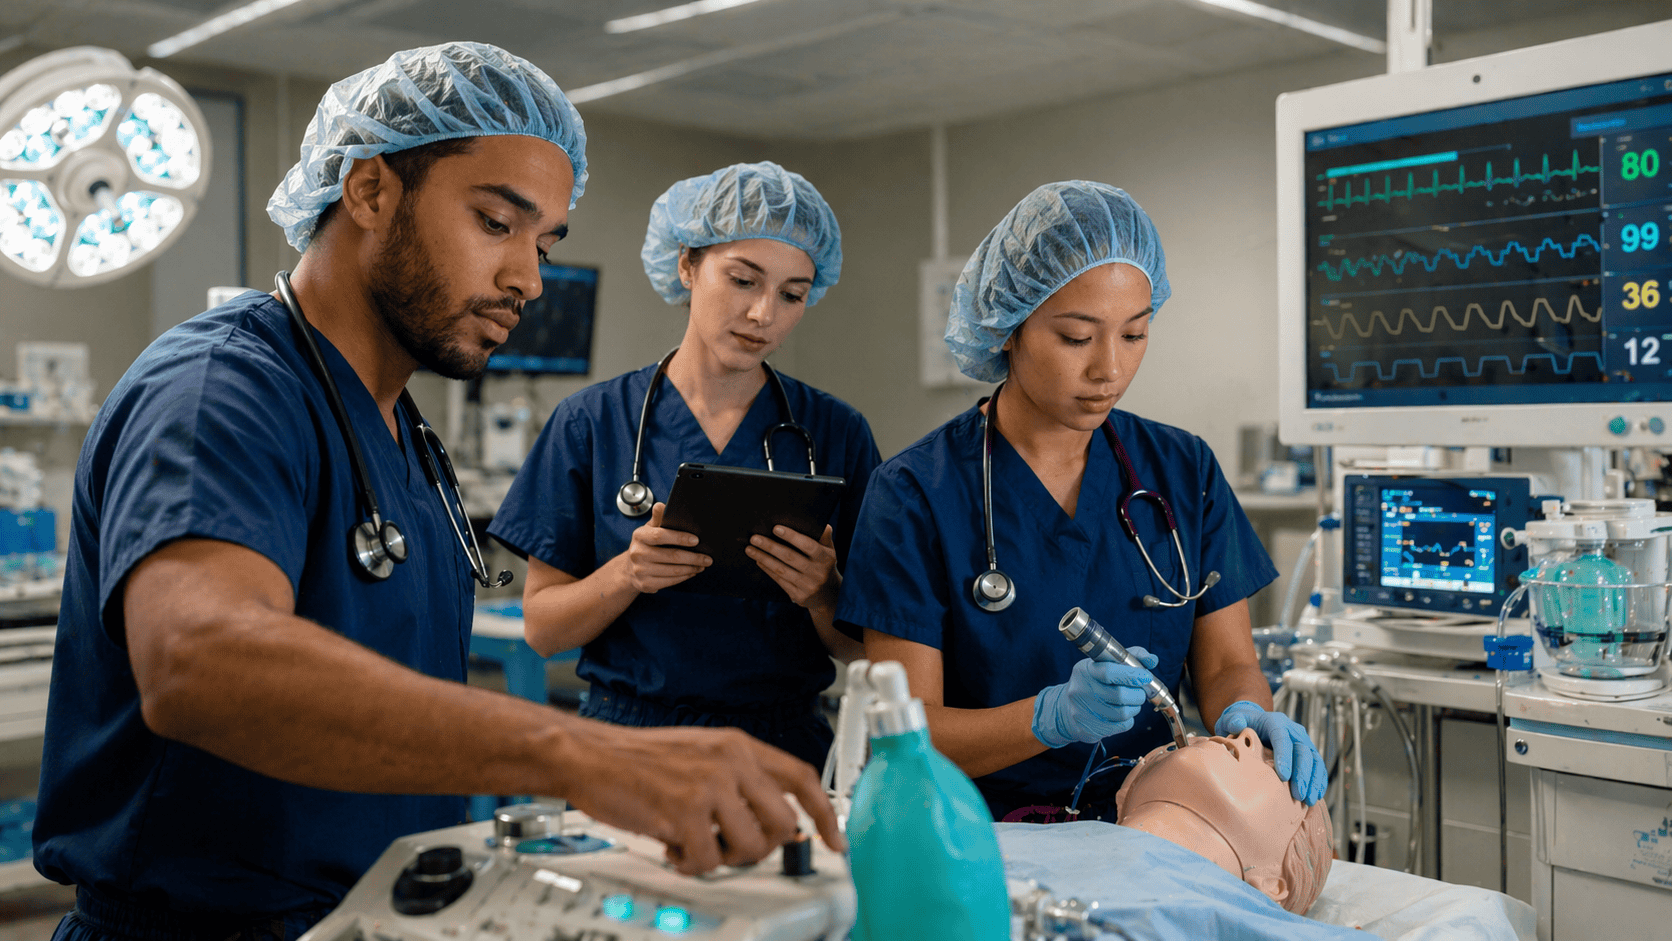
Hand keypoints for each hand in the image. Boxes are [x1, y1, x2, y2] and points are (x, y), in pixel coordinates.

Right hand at [559, 722, 843, 874]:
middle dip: (763, 846)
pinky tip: (671, 846)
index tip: (836, 839)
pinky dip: (689, 864)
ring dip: (722, 857)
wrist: (589, 755)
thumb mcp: (700, 753)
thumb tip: (775, 821)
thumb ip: (739, 779)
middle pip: (783, 822)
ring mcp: (710, 786)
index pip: (802, 777)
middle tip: (733, 847)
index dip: (824, 813)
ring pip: (750, 848)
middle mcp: (731, 761)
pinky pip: (708, 862)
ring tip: (694, 842)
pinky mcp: (685, 812)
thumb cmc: (637, 760)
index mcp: (738, 745)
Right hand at [621, 503, 709, 593]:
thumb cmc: (645, 545)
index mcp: (639, 536)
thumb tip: (661, 505)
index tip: (696, 540)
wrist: (629, 568)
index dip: (679, 538)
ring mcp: (640, 570)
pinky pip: (670, 581)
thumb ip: (658, 518)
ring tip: (702, 565)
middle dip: (693, 557)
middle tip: (707, 558)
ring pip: (673, 570)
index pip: (660, 536)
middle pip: (671, 556)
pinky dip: (684, 577)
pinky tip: (691, 572)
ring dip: (692, 568)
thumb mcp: (649, 529)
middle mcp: (638, 553)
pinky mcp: (645, 584)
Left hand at [746, 525, 838, 612]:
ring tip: (750, 549)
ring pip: (781, 570)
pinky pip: (780, 580)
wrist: (829, 596)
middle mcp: (818, 573)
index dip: (792, 537)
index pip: (808, 545)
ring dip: (764, 558)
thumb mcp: (830, 551)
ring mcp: (808, 586)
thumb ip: (825, 537)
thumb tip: (822, 524)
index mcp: (826, 558)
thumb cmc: (824, 566)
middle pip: (790, 557)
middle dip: (770, 547)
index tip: (775, 528)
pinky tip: (758, 560)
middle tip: (754, 538)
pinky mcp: (799, 596)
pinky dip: (767, 569)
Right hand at [1031, 648, 1159, 747]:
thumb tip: (1152, 660)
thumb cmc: (1092, 683)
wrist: (1065, 709)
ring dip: (1134, 707)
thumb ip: (1130, 658)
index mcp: (1085, 670)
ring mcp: (1083, 711)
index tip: (1146, 676)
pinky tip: (1121, 714)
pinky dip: (1127, 720)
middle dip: (1137, 694)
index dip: (1132, 674)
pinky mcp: (1089, 729)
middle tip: (1140, 692)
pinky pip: (1121, 726)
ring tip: (1130, 703)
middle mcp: (1081, 690)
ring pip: (1123, 712)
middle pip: (1120, 695)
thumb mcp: (1105, 665)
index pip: (1109, 672)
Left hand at [1214, 700, 1326, 805]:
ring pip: (1314, 760)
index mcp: (1275, 722)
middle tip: (1298, 795)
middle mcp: (1293, 731)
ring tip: (1308, 800)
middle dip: (1302, 774)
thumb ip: (1233, 720)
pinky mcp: (1308, 753)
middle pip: (1303, 751)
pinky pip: (1318, 767)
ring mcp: (1302, 742)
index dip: (1284, 756)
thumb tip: (1237, 724)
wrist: (1253, 723)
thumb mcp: (1232, 719)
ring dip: (1313, 781)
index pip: (1282, 738)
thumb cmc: (1242, 724)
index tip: (1283, 776)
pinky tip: (1316, 796)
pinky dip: (1319, 781)